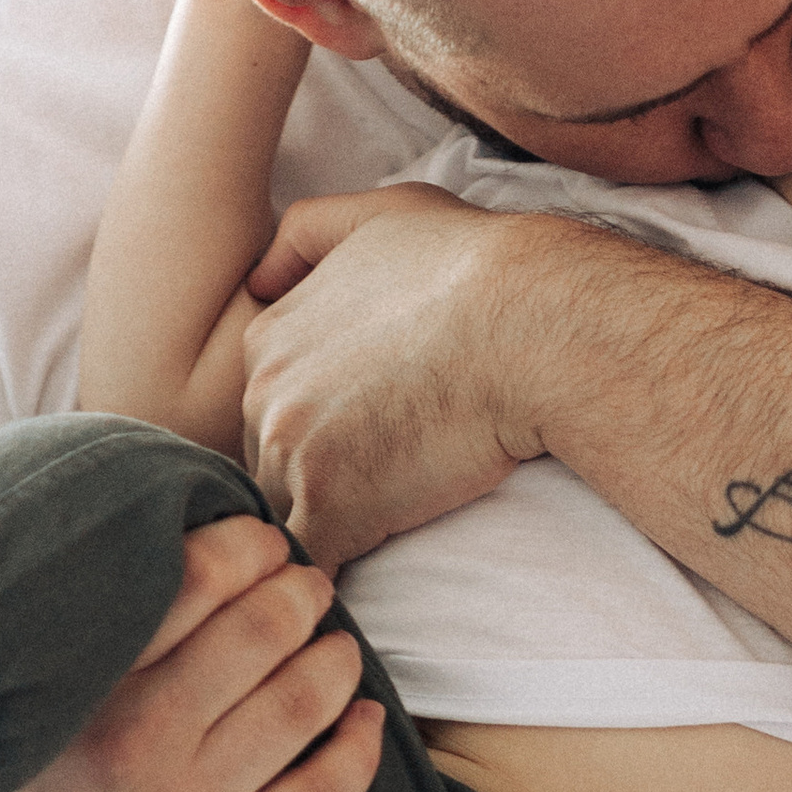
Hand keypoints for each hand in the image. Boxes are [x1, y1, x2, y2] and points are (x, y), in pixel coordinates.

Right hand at [0, 516, 380, 791]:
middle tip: (311, 586)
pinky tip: (365, 720)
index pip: (190, 580)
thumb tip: (179, 544)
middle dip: (300, 596)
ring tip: (339, 647)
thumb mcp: (24, 708)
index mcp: (80, 689)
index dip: (247, 547)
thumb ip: (90, 641)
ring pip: (297, 708)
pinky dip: (356, 750)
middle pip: (259, 635)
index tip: (265, 544)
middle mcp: (132, 748)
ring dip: (335, 663)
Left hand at [240, 183, 571, 565]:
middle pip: (270, 464)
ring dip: (328, 530)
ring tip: (381, 534)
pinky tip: (365, 577)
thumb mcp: (384, 214)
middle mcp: (263, 393)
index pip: (271, 408)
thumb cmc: (474, 265)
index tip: (367, 441)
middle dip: (316, 483)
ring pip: (288, 515)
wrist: (530, 323)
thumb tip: (260, 276)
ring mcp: (293, 453)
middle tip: (383, 489)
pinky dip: (336, 576)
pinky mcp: (334, 507)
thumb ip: (310, 233)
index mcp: (270, 338)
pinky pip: (315, 562)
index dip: (318, 431)